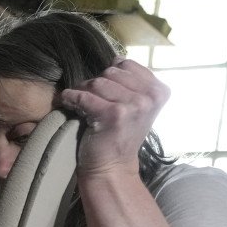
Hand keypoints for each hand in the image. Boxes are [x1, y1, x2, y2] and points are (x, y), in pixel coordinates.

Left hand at [58, 57, 169, 178]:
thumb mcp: (135, 106)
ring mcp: (134, 106)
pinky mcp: (114, 115)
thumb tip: (116, 58)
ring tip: (79, 103)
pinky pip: (85, 96)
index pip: (127, 65)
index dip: (109, 75)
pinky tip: (67, 101)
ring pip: (98, 82)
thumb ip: (131, 82)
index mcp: (159, 91)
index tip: (102, 90)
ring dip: (83, 90)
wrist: (112, 168)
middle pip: (111, 72)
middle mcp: (150, 97)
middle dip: (95, 83)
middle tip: (88, 98)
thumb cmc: (120, 136)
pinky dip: (71, 97)